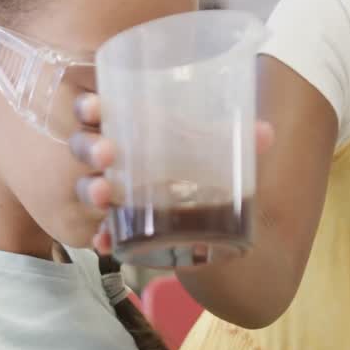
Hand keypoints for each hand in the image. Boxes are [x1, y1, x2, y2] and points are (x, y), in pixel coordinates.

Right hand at [69, 93, 274, 254]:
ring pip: (85, 187)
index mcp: (121, 124)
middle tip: (107, 154)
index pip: (95, 110)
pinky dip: (101, 237)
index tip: (93, 106)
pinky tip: (105, 243)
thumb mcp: (200, 144)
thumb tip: (266, 133)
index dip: (88, 107)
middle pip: (84, 147)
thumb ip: (227, 138)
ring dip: (90, 190)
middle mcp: (105, 156)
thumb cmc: (180, 158)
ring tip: (102, 196)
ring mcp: (103, 189)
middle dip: (89, 148)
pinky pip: (95, 230)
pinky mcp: (108, 222)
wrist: (185, 212)